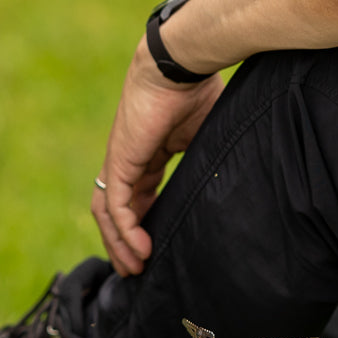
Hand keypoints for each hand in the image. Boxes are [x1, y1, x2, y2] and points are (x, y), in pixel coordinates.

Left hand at [91, 40, 223, 275]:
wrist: (180, 66)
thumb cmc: (198, 92)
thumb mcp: (206, 137)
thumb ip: (207, 164)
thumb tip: (229, 188)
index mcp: (147, 154)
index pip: (135, 198)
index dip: (140, 226)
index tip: (152, 250)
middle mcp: (128, 161)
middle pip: (116, 211)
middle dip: (123, 244)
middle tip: (136, 271)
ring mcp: (120, 161)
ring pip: (108, 213)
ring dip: (119, 244)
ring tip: (135, 269)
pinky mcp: (120, 161)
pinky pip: (116, 205)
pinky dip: (125, 230)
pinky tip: (141, 250)